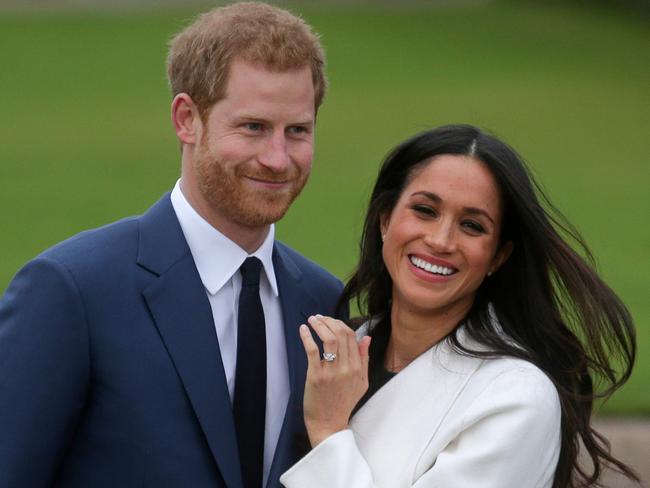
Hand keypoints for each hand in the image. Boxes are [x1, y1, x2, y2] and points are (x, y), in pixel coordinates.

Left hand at [299, 315, 370, 446]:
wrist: (329, 424)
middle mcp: (346, 368)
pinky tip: (303, 330)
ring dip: (319, 325)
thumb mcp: (361, 382)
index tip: (330, 321)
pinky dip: (307, 337)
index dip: (340, 324)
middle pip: (340, 334)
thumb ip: (364, 359)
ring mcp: (331, 372)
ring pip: (328, 339)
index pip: (351, 336)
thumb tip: (366, 337)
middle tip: (319, 317)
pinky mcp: (316, 376)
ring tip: (311, 319)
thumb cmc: (344, 402)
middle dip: (329, 321)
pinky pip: (312, 350)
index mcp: (357, 368)